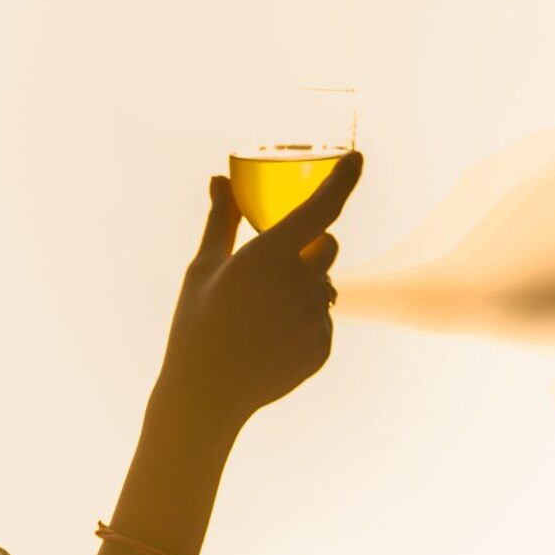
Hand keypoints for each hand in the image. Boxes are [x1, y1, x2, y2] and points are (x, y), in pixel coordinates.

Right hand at [155, 151, 363, 436]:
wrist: (205, 395)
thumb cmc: (197, 324)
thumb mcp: (203, 267)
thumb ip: (222, 220)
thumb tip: (220, 180)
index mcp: (267, 257)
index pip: (321, 208)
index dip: (343, 180)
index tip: (357, 159)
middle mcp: (298, 284)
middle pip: (328, 246)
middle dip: (311, 245)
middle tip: (274, 265)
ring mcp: (314, 318)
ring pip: (325, 285)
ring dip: (304, 287)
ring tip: (261, 314)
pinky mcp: (323, 347)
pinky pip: (323, 320)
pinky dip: (303, 321)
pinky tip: (269, 340)